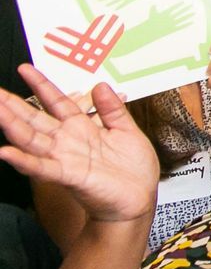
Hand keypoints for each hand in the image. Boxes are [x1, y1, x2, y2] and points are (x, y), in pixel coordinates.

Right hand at [0, 65, 159, 222]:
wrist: (139, 200)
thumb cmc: (133, 170)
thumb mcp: (127, 131)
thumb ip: (112, 109)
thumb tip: (100, 85)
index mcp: (83, 128)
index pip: (57, 101)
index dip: (42, 85)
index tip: (25, 68)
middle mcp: (69, 141)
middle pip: (35, 119)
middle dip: (13, 105)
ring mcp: (66, 158)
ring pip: (33, 139)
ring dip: (12, 126)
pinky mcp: (70, 176)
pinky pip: (43, 167)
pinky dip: (24, 160)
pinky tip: (5, 152)